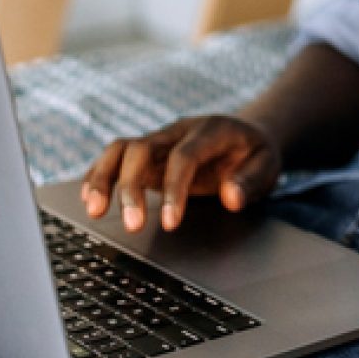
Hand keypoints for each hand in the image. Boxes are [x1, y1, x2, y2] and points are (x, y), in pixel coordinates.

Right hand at [80, 116, 281, 232]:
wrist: (246, 135)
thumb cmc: (254, 154)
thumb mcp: (267, 165)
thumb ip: (251, 180)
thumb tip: (231, 198)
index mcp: (210, 131)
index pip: (184, 157)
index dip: (174, 190)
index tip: (171, 224)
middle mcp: (178, 132)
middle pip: (141, 149)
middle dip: (130, 187)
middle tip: (132, 226)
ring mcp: (159, 142)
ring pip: (120, 150)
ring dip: (103, 178)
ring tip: (95, 212)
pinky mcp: (147, 157)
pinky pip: (115, 159)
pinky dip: (99, 176)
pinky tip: (90, 200)